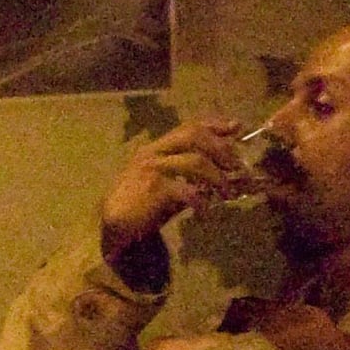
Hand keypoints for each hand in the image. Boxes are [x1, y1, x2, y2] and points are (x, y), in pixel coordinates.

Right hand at [98, 119, 251, 263]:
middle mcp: (154, 152)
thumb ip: (190, 174)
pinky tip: (204, 211)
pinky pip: (186, 190)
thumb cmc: (142, 204)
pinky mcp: (154, 189)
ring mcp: (152, 169)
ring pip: (195, 161)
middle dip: (220, 148)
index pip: (188, 126)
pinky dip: (200, 200)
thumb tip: (224, 173)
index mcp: (156, 147)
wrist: (113, 225)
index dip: (214, 125)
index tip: (236, 127)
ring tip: (227, 193)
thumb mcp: (167, 182)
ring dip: (217, 177)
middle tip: (236, 166)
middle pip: (194, 135)